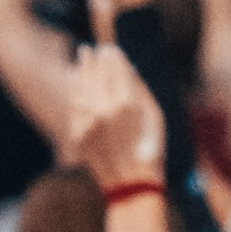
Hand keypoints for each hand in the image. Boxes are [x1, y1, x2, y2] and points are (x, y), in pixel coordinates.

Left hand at [62, 42, 162, 192]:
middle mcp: (103, 109)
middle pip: (96, 75)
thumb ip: (141, 90)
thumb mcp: (156, 116)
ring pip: (82, 87)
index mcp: (126, 103)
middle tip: (93, 48)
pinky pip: (75, 105)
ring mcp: (87, 122)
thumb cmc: (151, 148)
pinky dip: (75, 90)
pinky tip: (75, 79)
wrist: (130, 183)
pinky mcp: (78, 133)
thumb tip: (129, 67)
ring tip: (83, 56)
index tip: (111, 48)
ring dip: (82, 70)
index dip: (113, 57)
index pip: (116, 71)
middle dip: (95, 59)